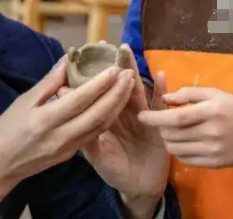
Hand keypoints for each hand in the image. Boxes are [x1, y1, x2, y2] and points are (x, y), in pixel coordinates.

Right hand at [0, 58, 135, 209]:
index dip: (99, 84)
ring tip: (128, 85)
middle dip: (116, 94)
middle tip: (129, 73)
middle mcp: (61, 136)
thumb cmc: (6, 129)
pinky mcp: (72, 154)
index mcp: (45, 120)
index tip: (114, 68)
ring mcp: (68, 148)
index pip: (79, 100)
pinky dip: (107, 117)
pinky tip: (116, 103)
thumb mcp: (24, 101)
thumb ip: (49, 82)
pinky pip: (94, 134)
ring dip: (117, 105)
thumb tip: (68, 59)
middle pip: (97, 114)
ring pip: (100, 126)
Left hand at [57, 44, 169, 218]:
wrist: (140, 187)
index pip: (97, 94)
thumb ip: (88, 141)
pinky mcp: (158, 122)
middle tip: (104, 44)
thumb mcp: (98, 157)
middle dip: (111, 64)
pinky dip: (160, 89)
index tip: (80, 57)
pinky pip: (159, 104)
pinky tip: (160, 74)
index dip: (89, 76)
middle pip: (116, 85)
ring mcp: (141, 115)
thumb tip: (72, 122)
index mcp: (106, 118)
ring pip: (134, 88)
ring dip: (131, 69)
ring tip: (126, 50)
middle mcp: (122, 112)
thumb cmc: (116, 171)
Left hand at [138, 87, 232, 168]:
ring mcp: (214, 151)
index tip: (141, 115)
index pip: (177, 118)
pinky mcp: (215, 164)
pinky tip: (182, 141)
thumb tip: (164, 98)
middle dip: (159, 128)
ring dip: (166, 139)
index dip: (156, 117)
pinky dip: (177, 150)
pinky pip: (186, 159)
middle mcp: (213, 132)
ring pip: (176, 149)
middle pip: (173, 135)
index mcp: (213, 110)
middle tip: (158, 121)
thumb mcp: (216, 93)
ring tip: (170, 131)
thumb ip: (189, 93)